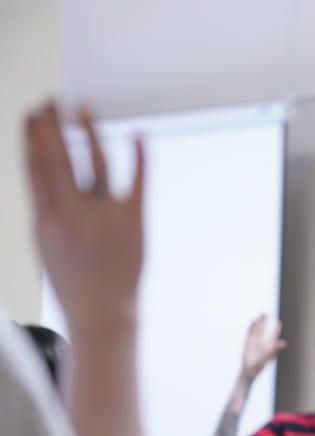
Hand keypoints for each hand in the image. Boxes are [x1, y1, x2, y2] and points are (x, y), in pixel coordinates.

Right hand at [25, 103, 144, 331]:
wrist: (101, 313)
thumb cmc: (72, 278)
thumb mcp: (44, 242)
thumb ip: (44, 204)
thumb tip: (40, 167)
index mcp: (45, 221)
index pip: (35, 167)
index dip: (33, 137)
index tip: (32, 113)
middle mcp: (73, 216)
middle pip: (59, 159)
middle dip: (52, 126)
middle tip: (50, 100)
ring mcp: (105, 218)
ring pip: (95, 163)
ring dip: (89, 131)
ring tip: (83, 108)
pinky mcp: (134, 222)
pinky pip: (137, 182)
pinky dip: (139, 157)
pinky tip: (138, 135)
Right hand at [241, 314, 285, 378]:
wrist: (249, 371)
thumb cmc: (260, 366)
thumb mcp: (268, 357)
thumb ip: (275, 350)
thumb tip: (283, 343)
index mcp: (269, 346)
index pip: (273, 335)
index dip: (276, 329)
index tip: (278, 322)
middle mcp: (262, 343)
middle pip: (264, 330)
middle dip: (265, 322)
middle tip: (266, 313)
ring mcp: (254, 342)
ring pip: (257, 330)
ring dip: (259, 322)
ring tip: (261, 314)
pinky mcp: (248, 343)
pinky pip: (250, 333)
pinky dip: (252, 327)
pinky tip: (254, 320)